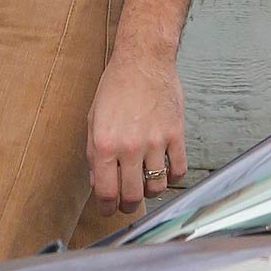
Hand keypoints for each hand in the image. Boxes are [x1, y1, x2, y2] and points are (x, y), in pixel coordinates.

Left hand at [88, 48, 186, 212]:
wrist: (143, 60)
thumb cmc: (115, 86)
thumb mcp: (93, 117)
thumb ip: (93, 152)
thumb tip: (97, 182)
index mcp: (104, 143)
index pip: (105, 191)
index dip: (106, 207)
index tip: (107, 210)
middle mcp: (129, 146)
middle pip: (132, 196)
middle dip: (127, 205)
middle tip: (126, 204)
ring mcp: (155, 142)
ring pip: (156, 187)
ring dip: (149, 192)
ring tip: (144, 186)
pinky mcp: (176, 136)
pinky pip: (178, 171)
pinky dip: (172, 178)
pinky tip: (164, 172)